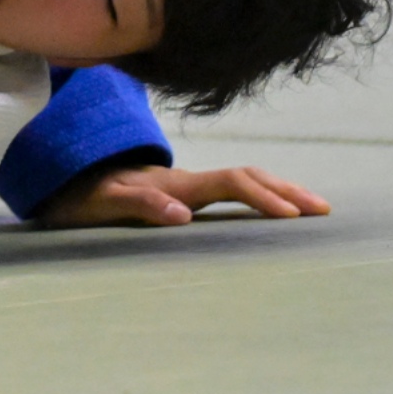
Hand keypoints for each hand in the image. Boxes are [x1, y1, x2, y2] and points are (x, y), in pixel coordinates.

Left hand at [36, 163, 331, 227]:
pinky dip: (262, 195)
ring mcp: (189, 186)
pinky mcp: (187, 193)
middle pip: (248, 176)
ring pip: (245, 179)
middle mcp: (188, 181)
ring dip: (280, 190)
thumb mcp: (105, 204)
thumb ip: (141, 205)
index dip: (262, 196)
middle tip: (325, 210)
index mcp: (176, 185)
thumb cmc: (84, 198)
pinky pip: (234, 189)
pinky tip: (278, 209)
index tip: (291, 217)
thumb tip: (183, 215)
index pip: (231, 183)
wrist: (67, 181)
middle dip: (287, 191)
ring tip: (315, 207)